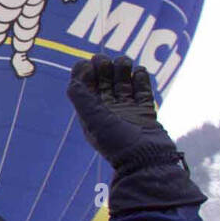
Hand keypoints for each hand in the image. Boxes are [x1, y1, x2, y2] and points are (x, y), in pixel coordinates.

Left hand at [67, 55, 175, 169]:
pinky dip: (141, 78)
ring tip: (124, 62)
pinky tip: (140, 71)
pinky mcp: (145, 110)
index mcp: (92, 112)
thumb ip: (81, 98)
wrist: (147, 159)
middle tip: (105, 61)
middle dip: (104, 68)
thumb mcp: (93, 120)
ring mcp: (128, 109)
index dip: (84, 73)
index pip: (85, 87)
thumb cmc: (117, 141)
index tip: (86, 62)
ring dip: (123, 69)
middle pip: (104, 82)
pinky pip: (142, 90)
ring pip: (123, 83)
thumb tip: (73, 80)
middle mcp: (109, 110)